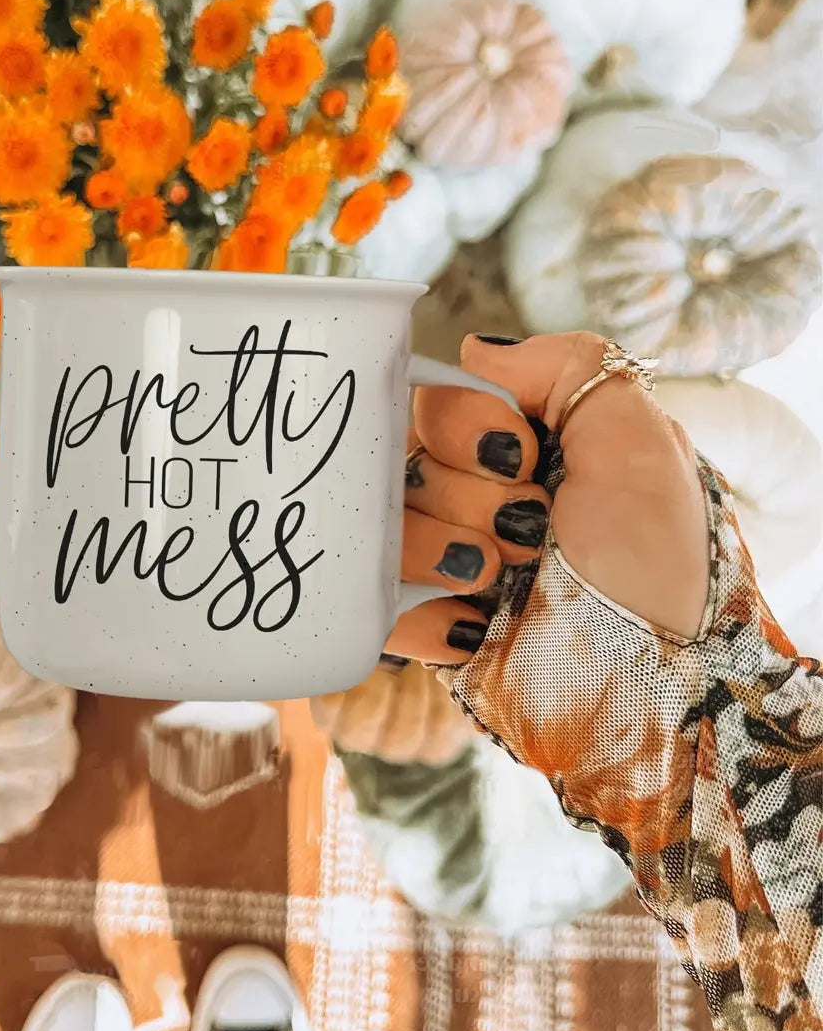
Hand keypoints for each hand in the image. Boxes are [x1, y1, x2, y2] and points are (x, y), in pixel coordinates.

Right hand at [388, 332, 710, 661]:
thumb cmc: (658, 562)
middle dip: (467, 495)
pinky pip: (371, 606)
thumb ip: (568, 366)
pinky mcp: (422, 627)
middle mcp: (470, 499)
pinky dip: (421, 614)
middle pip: (397, 462)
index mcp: (516, 450)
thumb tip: (474, 349)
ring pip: (375, 530)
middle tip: (531, 529)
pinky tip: (475, 623)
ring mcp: (440, 564)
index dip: (462, 423)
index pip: (432, 402)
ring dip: (443, 550)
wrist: (658, 680)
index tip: (522, 455)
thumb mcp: (639, 442)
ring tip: (501, 577)